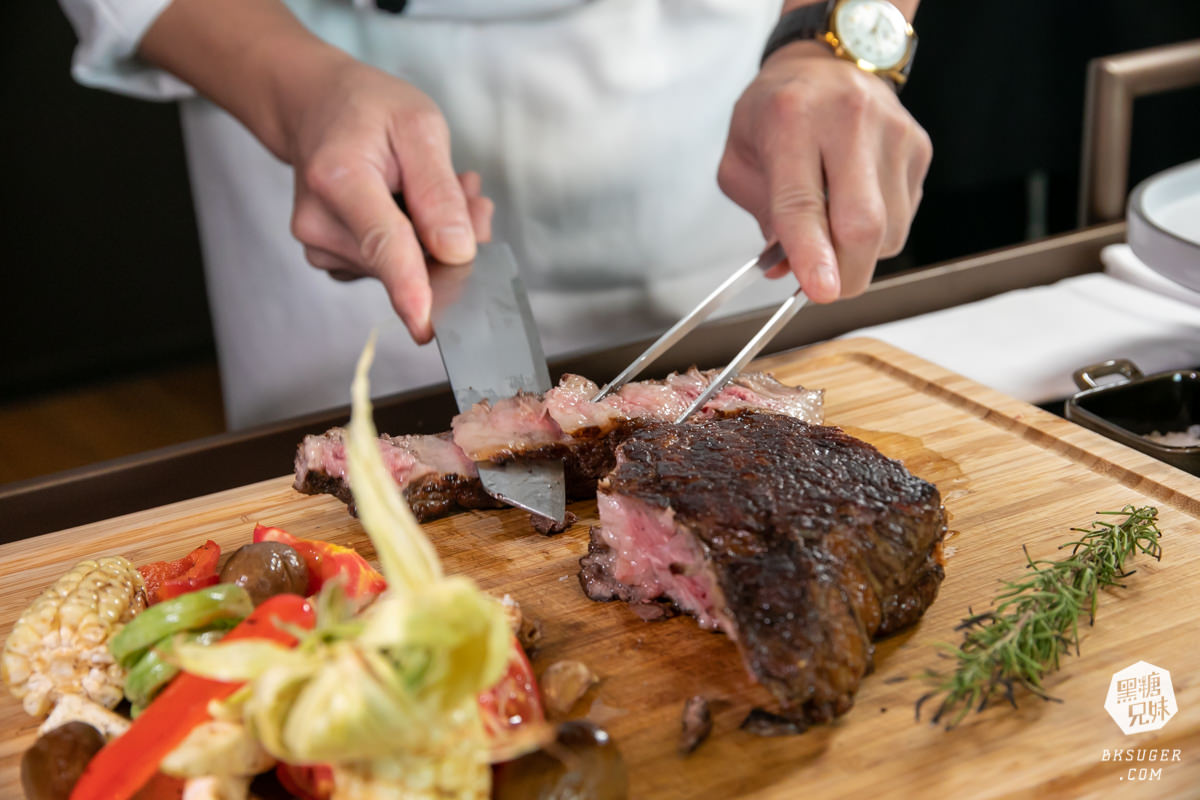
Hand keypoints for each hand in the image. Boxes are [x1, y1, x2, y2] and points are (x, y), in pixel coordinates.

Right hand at [137, 1, 491, 341]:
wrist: (315, 108)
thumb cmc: (367, 110)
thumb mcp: (419, 126)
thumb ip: (440, 191)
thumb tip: (457, 252)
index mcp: (339, 178)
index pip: (382, 242)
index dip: (409, 286)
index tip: (425, 326)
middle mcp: (320, 222)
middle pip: (406, 261)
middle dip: (451, 236)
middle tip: (465, 188)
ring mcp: (321, 248)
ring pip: (405, 268)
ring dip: (435, 236)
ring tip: (431, 185)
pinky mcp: (332, 262)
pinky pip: (392, 268)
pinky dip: (415, 245)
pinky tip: (413, 207)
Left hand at [718, 41, 931, 301]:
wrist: (827, 64)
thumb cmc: (777, 114)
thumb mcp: (742, 159)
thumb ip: (761, 216)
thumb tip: (786, 270)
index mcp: (792, 119)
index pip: (804, 201)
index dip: (812, 253)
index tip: (820, 291)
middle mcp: (848, 120)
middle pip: (863, 223)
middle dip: (846, 273)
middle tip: (825, 289)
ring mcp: (893, 132)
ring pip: (889, 230)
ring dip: (859, 253)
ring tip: (833, 226)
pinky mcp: (919, 147)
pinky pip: (904, 216)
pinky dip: (878, 231)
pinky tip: (855, 202)